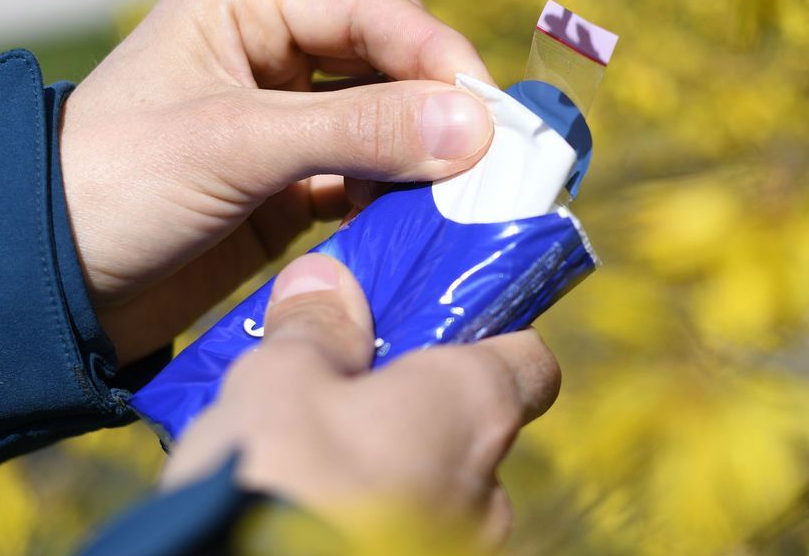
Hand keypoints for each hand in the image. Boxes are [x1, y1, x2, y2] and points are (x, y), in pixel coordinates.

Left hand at [60, 0, 495, 362]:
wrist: (54, 285)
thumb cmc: (115, 187)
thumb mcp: (237, 144)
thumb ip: (357, 130)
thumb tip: (473, 127)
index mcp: (245, 11)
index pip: (370, 14)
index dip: (436, 56)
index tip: (490, 111)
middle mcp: (271, 59)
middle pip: (387, 65)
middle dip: (439, 106)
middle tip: (493, 156)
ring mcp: (284, 125)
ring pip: (383, 125)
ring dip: (423, 156)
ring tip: (466, 194)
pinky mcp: (290, 186)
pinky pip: (365, 179)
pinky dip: (396, 198)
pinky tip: (419, 220)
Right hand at [162, 254, 560, 542]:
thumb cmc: (278, 478)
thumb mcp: (280, 380)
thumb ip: (315, 329)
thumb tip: (324, 280)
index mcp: (473, 409)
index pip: (530, 363)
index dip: (490, 341)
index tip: (439, 334)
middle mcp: (488, 486)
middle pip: (471, 430)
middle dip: (414, 414)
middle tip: (344, 402)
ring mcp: (463, 547)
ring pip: (438, 490)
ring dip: (391, 473)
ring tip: (312, 467)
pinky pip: (410, 534)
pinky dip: (375, 516)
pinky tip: (311, 510)